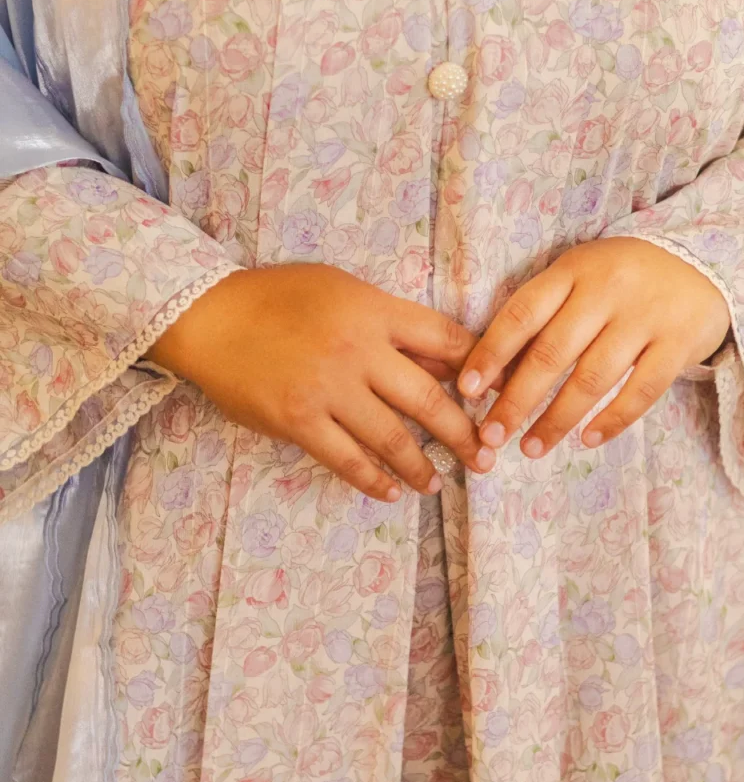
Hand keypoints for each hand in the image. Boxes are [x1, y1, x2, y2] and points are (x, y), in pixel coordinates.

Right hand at [146, 264, 495, 500]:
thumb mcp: (341, 290)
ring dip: (421, 466)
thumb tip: (443, 358)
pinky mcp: (299, 421)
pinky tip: (392, 491)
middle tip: (485, 456)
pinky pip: (347, 459)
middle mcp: (358, 351)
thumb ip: (391, 323)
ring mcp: (328, 389)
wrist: (209, 317)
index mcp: (373, 312)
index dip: (476, 370)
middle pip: (428, 398)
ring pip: (391, 437)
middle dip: (463, 433)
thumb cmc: (276, 297)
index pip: (444, 339)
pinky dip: (374, 479)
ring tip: (437, 483)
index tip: (496, 395)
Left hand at [457, 237, 730, 457]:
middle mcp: (607, 291)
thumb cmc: (622, 278)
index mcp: (572, 271)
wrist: (703, 259)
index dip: (491, 354)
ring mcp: (645, 317)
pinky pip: (641, 391)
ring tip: (531, 447)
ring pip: (592, 378)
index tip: (466, 392)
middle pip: (552, 353)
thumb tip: (495, 376)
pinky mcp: (679, 343)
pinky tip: (586, 440)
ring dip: (557, 419)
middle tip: (491, 435)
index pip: (522, 314)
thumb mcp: (580, 277)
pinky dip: (611, 420)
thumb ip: (544, 316)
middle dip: (516, 400)